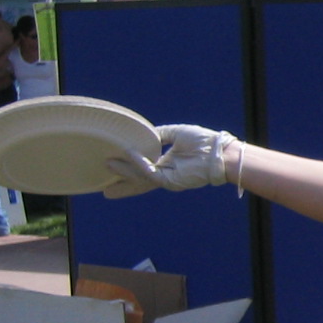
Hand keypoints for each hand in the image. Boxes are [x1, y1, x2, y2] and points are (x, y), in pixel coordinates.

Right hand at [104, 125, 236, 198]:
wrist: (218, 151)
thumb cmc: (203, 141)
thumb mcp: (175, 133)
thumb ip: (158, 134)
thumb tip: (142, 134)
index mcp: (166, 164)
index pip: (143, 169)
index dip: (128, 169)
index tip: (112, 166)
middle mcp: (165, 174)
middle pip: (138, 181)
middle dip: (122, 184)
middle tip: (103, 190)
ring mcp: (167, 179)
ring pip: (140, 177)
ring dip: (123, 170)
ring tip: (107, 164)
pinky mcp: (170, 180)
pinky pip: (149, 172)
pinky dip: (138, 163)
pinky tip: (129, 153)